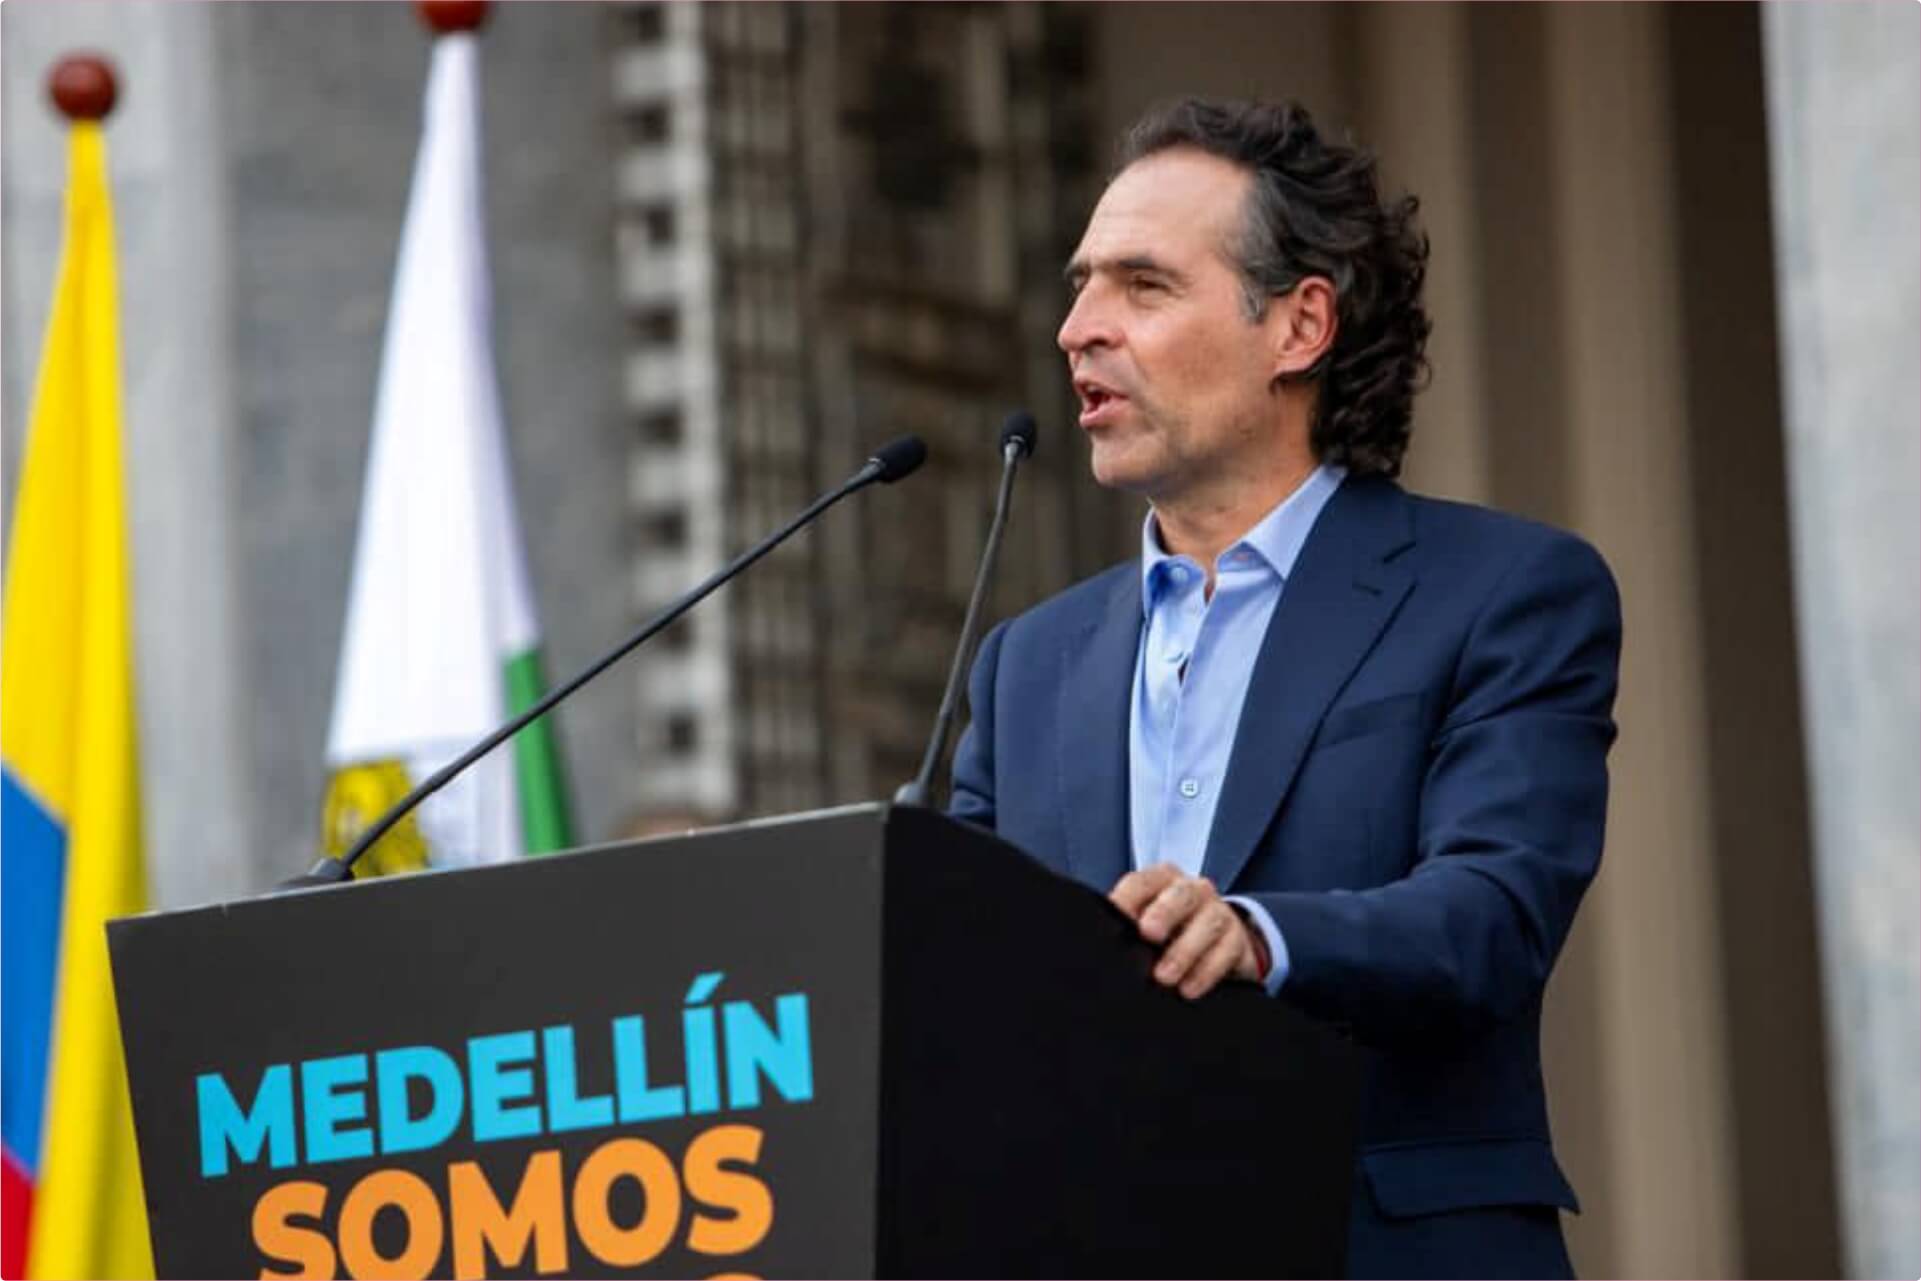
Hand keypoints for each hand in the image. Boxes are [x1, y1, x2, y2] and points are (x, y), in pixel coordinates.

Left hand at [1109, 862, 1265, 999]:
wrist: (1216, 945)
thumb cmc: (1168, 932)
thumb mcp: (1145, 922)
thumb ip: (1124, 925)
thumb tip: (1095, 941)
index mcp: (1162, 880)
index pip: (1141, 882)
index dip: (1127, 899)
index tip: (1114, 919)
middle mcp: (1193, 890)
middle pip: (1181, 894)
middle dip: (1165, 912)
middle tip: (1148, 934)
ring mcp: (1219, 912)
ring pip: (1207, 922)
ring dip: (1185, 951)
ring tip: (1165, 976)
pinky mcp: (1237, 939)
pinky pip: (1226, 952)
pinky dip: (1206, 972)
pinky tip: (1189, 989)